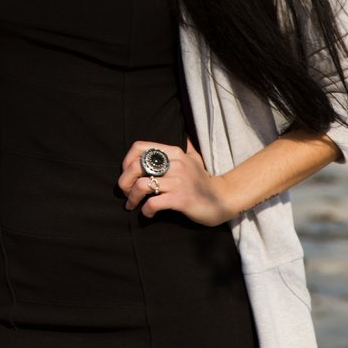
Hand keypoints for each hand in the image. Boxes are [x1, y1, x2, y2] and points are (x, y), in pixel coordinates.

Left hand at [118, 139, 236, 225]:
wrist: (222, 199)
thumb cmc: (204, 181)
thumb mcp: (196, 159)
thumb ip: (187, 146)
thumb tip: (185, 133)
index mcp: (175, 153)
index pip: (140, 147)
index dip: (127, 160)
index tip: (127, 174)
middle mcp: (175, 164)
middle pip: (136, 167)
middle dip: (124, 182)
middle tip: (125, 193)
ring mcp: (178, 182)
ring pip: (142, 185)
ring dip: (132, 198)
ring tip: (132, 205)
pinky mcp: (181, 199)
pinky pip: (153, 203)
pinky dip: (146, 210)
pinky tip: (147, 214)